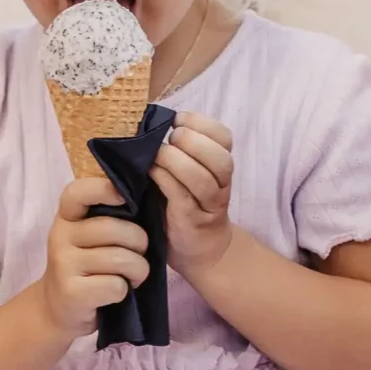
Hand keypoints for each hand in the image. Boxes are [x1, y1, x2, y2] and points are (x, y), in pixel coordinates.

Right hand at [41, 176, 148, 340]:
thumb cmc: (86, 264)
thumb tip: (145, 195)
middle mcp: (60, 236)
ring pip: (121, 259)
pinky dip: (125, 291)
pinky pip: (116, 286)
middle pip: (113, 229)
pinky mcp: (72, 292)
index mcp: (67, 216)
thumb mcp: (88, 234)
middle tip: (139, 254)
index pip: (78, 192)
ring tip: (132, 275)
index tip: (124, 199)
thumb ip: (108, 215)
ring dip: (138, 270)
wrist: (59, 307)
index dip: (103, 189)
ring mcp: (63, 264)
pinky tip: (116, 293)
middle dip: (140, 243)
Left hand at [152, 113, 233, 277]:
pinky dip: (165, 180)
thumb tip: (146, 124)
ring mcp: (208, 206)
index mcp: (220, 166)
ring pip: (203, 179)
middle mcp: (221, 184)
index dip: (202, 123)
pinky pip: (181, 197)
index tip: (178, 120)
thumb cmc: (188, 203)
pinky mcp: (191, 222)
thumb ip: (178, 151)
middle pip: (220, 157)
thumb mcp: (188, 174)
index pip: (224, 137)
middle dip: (192, 141)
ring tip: (158, 154)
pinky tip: (150, 172)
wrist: (202, 250)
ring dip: (177, 160)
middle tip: (171, 139)